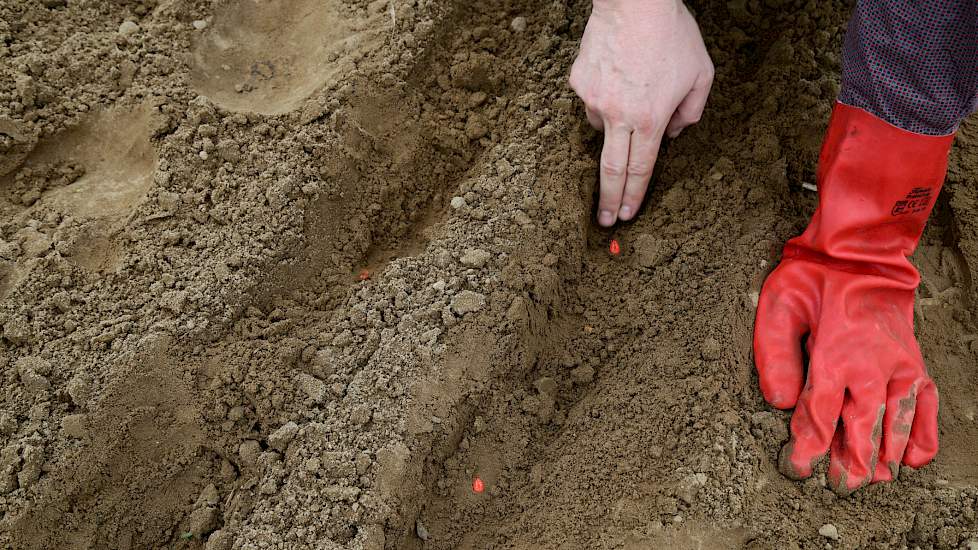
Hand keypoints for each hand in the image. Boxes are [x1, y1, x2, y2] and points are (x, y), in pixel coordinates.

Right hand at [569, 0, 713, 226]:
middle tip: (604, 220)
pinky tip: (618, 74)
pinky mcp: (579, 82)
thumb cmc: (671, 33)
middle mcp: (618, 115)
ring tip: (632, 95)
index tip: (625, 215)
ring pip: (602, 127)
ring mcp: (594, 99)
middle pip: (611, 169)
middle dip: (608, 199)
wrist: (634, 0)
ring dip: (615, 125)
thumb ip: (691, 112)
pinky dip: (604, 96)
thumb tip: (674, 133)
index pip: (640, 170)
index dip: (633, 196)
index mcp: (649, 119)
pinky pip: (591, 100)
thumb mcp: (701, 74)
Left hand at [755, 259, 938, 493]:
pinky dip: (921, 434)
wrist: (863, 253)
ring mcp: (899, 366)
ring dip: (883, 454)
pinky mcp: (914, 363)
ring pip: (894, 422)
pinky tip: (911, 458)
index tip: (799, 468)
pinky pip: (924, 405)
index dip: (808, 446)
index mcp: (834, 353)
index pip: (819, 412)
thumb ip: (775, 354)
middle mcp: (871, 365)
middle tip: (839, 487)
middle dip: (849, 461)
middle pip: (861, 425)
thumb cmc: (815, 278)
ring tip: (873, 481)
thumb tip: (779, 401)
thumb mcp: (779, 305)